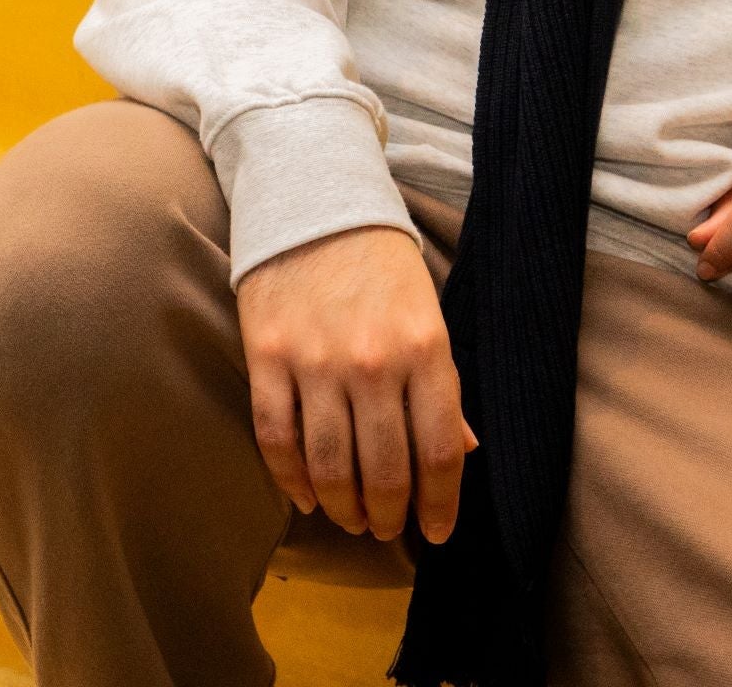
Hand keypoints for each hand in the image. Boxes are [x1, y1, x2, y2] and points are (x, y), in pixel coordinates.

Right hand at [236, 225, 476, 543]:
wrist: (312, 200)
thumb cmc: (380, 264)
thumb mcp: (429, 315)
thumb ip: (443, 386)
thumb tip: (463, 451)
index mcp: (426, 349)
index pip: (440, 451)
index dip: (440, 505)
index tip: (436, 532)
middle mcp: (374, 361)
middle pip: (384, 470)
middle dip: (388, 516)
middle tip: (386, 530)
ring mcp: (315, 361)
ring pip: (329, 465)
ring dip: (344, 508)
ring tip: (352, 520)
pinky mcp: (267, 357)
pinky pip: (277, 438)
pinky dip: (291, 480)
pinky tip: (307, 497)